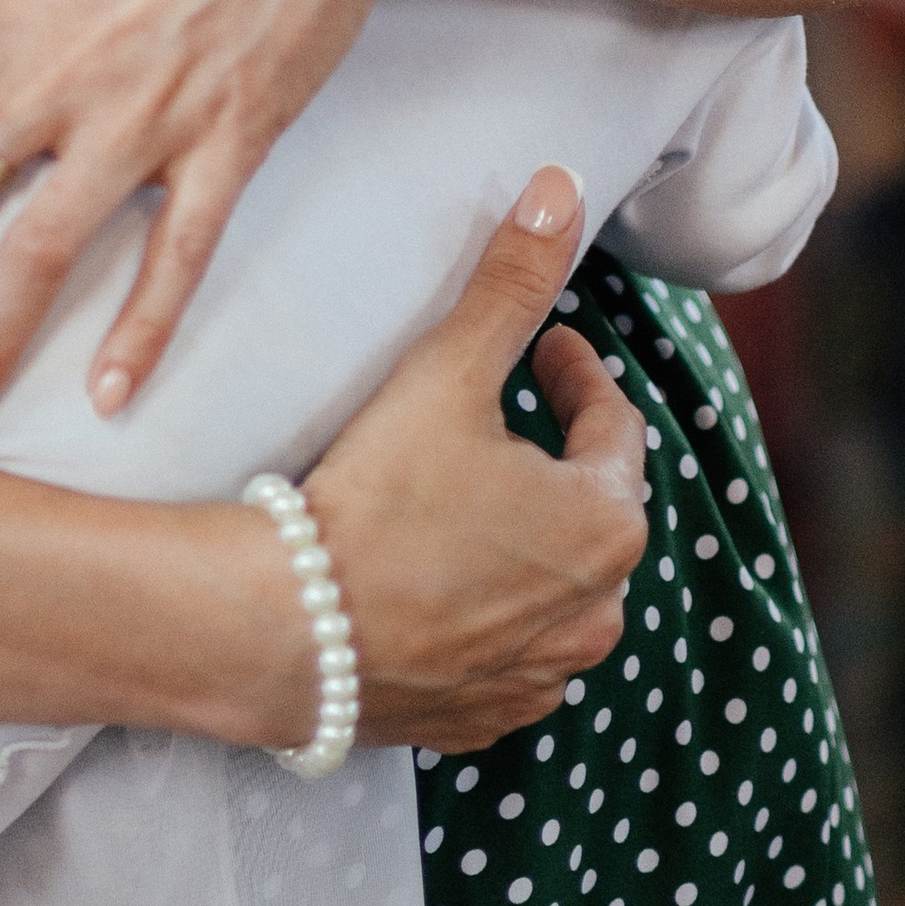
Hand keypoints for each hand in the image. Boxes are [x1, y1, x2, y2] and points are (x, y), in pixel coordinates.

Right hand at [297, 165, 647, 749]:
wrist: (291, 630)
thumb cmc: (377, 494)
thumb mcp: (449, 372)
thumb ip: (511, 281)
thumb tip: (562, 186)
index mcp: (608, 523)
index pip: (613, 425)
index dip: (578, 374)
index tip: (549, 347)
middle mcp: (598, 612)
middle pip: (593, 511)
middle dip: (559, 460)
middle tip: (508, 417)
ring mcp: (544, 675)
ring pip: (561, 590)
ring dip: (533, 543)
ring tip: (475, 501)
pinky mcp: (489, 718)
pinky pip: (515, 653)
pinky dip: (495, 613)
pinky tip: (447, 583)